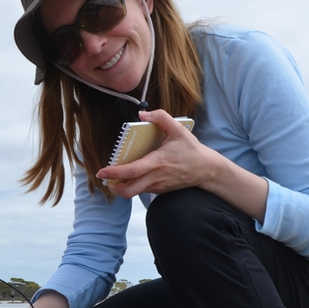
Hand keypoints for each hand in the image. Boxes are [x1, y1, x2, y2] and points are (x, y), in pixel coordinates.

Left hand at [97, 109, 269, 220]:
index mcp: (157, 163)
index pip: (132, 171)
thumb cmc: (191, 150)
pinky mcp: (160, 190)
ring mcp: (157, 186)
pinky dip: (133, 186)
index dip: (115, 173)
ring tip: (114, 178)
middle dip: (113, 186)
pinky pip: (142, 190)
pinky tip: (131, 177)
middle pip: (128, 191)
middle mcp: (155, 178)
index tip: (102, 172)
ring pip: (134, 193)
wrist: (206, 170)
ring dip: (122, 187)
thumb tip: (142, 114)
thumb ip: (161, 117)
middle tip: (105, 178)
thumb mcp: (178, 129)